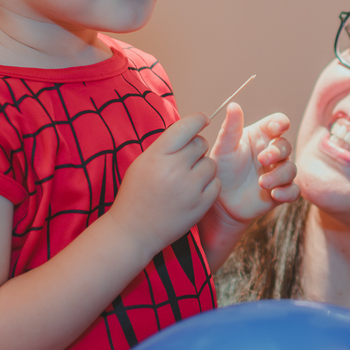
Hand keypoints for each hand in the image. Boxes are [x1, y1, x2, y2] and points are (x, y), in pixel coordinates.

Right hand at [106, 112, 218, 257]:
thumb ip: (166, 146)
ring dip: (203, 168)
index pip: (186, 126)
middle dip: (196, 148)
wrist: (133, 231)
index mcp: (157, 155)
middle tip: (185, 160)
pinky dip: (208, 186)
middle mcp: (175, 169)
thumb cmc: (136, 193)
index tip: (204, 119)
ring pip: (211, 164)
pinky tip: (193, 192)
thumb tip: (191, 129)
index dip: (199, 119)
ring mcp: (189, 188)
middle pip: (201, 144)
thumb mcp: (142, 162)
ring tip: (187, 179)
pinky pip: (216, 184)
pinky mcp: (201, 205)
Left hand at [210, 103, 298, 224]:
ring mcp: (277, 172)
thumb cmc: (222, 169)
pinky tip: (274, 195)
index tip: (275, 128)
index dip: (281, 123)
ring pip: (290, 169)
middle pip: (286, 145)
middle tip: (262, 158)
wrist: (220, 201)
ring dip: (279, 175)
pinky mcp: (281, 191)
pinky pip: (293, 191)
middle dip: (277, 151)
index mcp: (260, 136)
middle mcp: (272, 152)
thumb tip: (233, 104)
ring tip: (263, 183)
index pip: (278, 123)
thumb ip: (230, 128)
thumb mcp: (224, 148)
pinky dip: (287, 192)